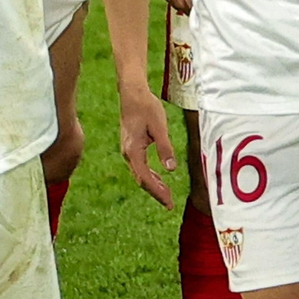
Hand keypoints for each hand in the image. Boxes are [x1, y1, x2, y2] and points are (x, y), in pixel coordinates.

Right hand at [118, 84, 177, 209]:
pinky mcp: (131, 147)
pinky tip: (159, 180)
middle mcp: (128, 154)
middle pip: (142, 180)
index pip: (145, 178)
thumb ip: (165, 148)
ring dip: (154, 186)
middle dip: (156, 193)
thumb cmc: (146, 107)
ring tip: (167, 196)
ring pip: (140, 174)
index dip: (157, 192)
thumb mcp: (159, 127)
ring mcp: (128, 151)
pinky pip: (140, 167)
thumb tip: (171, 169)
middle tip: (170, 205)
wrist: (132, 94)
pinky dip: (150, 176)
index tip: (168, 203)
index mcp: (133, 151)